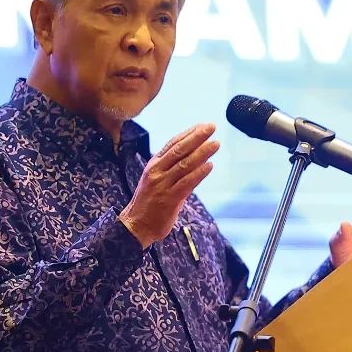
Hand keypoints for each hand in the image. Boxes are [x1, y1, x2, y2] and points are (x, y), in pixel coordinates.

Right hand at [119, 123, 219, 246]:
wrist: (136, 226)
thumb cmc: (149, 203)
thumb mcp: (158, 180)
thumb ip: (174, 170)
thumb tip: (196, 158)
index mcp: (154, 165)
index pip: (172, 144)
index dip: (188, 133)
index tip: (202, 125)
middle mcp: (157, 172)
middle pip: (179, 150)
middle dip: (196, 137)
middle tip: (211, 127)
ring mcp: (162, 185)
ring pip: (184, 164)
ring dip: (202, 152)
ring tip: (215, 144)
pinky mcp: (169, 199)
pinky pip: (186, 183)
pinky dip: (199, 173)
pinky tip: (210, 165)